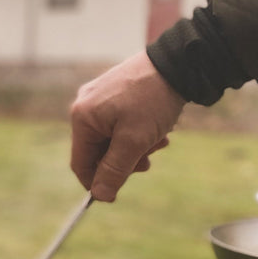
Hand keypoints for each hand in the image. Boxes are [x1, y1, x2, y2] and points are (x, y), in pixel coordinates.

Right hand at [69, 53, 185, 201]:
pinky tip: (156, 128)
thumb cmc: (152, 100)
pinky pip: (119, 122)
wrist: (177, 62)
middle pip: (98, 151)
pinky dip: (136, 131)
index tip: (114, 194)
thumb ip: (114, 170)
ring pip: (111, 138)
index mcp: (82, 117)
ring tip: (159, 141)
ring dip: (135, 147)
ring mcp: (99, 96)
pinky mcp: (114, 91)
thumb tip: (99, 196)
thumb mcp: (134, 141)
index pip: (80, 162)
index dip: (96, 182)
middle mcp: (85, 105)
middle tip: (148, 160)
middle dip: (124, 160)